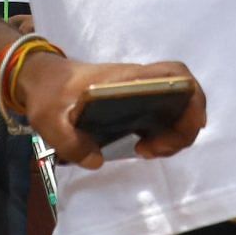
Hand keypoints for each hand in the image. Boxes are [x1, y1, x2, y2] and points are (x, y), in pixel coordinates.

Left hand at [16, 54, 206, 169]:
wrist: (43, 82)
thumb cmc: (49, 94)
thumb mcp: (49, 118)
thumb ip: (68, 141)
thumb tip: (96, 160)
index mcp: (128, 78)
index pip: (175, 74)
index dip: (192, 96)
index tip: (187, 125)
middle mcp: (141, 83)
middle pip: (185, 97)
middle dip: (182, 129)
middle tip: (154, 150)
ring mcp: (141, 95)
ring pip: (176, 111)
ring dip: (173, 136)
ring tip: (145, 151)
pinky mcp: (136, 107)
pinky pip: (163, 119)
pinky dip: (163, 136)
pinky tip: (143, 149)